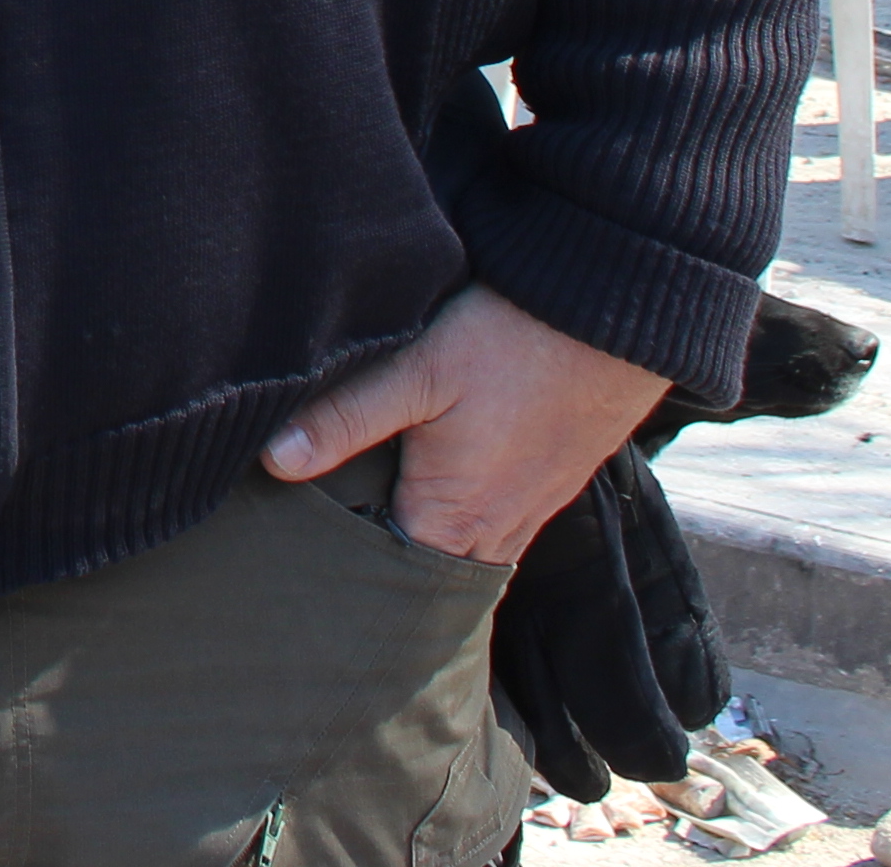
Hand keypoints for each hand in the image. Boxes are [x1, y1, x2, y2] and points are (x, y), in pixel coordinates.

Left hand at [262, 283, 674, 564]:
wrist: (616, 315)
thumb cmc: (514, 342)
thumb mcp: (418, 372)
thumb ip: (347, 418)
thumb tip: (275, 461)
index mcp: (453, 520)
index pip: (384, 575)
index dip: (342, 565)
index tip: (300, 555)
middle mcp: (496, 533)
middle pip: (426, 569)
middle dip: (381, 561)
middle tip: (326, 544)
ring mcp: (531, 511)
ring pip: (463, 547)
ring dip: (424, 536)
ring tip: (371, 518)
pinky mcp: (551, 484)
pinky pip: (497, 521)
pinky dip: (463, 514)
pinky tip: (436, 483)